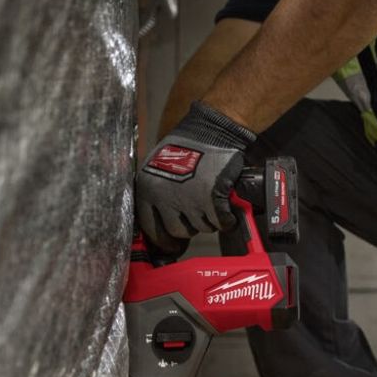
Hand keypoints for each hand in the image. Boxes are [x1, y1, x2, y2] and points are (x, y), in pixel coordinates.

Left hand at [136, 101, 255, 254]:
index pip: (151, 227)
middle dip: (190, 226)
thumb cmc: (188, 146)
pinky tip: (228, 211)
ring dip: (210, 220)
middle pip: (178, 231)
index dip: (164, 239)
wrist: (212, 131)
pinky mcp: (212, 199)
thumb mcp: (159, 168)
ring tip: (213, 203)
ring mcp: (189, 200)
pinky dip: (227, 219)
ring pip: (202, 228)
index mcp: (147, 189)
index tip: (173, 244)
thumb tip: (161, 223)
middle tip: (198, 214)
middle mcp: (164, 197)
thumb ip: (157, 193)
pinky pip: (221, 222)